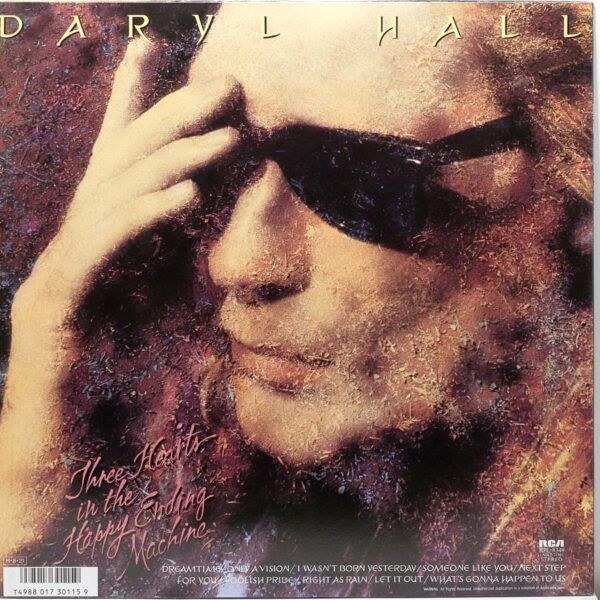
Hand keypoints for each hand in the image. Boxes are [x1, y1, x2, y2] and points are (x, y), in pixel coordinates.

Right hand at [26, 38, 240, 312]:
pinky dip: (154, 209)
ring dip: (186, 155)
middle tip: (230, 84)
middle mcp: (92, 200)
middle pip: (138, 143)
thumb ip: (161, 217)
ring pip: (135, 179)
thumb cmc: (102, 290)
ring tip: (230, 137)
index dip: (131, 86)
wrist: (54, 338)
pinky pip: (120, 230)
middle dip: (183, 108)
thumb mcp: (138, 247)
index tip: (149, 43)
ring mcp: (83, 228)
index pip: (120, 133)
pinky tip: (190, 195)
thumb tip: (199, 190)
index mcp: (106, 193)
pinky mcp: (80, 265)